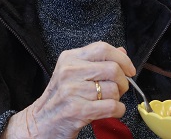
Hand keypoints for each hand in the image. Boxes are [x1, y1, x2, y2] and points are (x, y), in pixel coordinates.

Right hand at [2, 42, 135, 138]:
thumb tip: (122, 52)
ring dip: (118, 98)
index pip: (102, 48)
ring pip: (113, 89)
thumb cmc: (61, 98)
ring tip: (109, 101)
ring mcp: (72, 91)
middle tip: (120, 89)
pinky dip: (118, 110)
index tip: (129, 69)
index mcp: (69, 58)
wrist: (41, 122)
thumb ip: (97, 61)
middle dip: (123, 81)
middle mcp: (69, 71)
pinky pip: (111, 106)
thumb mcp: (74, 73)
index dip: (122, 58)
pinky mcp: (77, 110)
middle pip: (112, 68)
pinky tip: (112, 111)